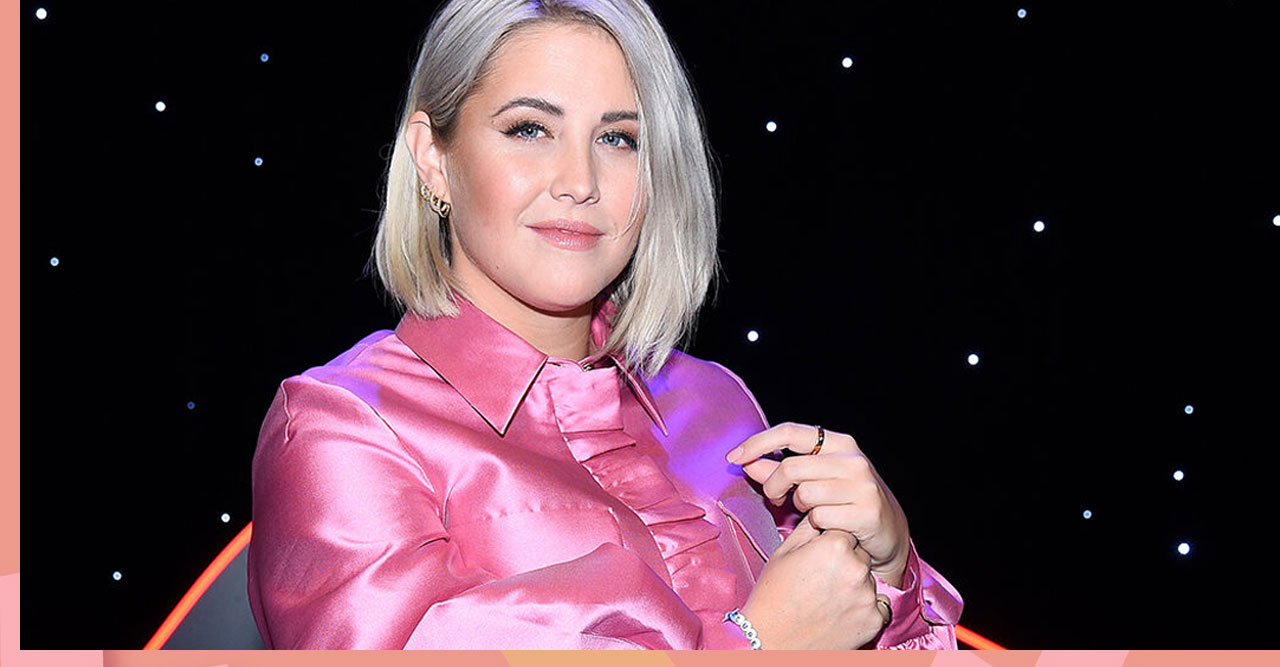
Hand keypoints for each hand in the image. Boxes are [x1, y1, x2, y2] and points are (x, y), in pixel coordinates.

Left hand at [727, 422, 910, 585]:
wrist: (888, 534)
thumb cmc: (844, 502)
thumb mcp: (814, 480)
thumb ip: (778, 471)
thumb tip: (746, 462)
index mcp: (839, 443)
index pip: (790, 431)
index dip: (757, 443)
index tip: (733, 458)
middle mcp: (853, 460)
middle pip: (790, 467)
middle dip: (773, 486)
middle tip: (775, 499)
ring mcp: (862, 485)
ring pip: (804, 494)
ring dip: (799, 508)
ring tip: (812, 513)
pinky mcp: (867, 512)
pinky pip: (819, 518)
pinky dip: (815, 526)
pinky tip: (828, 527)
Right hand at [739, 512, 891, 648]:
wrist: (772, 642)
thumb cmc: (773, 596)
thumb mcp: (784, 552)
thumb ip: (808, 528)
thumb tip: (820, 511)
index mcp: (834, 545)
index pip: (846, 531)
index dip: (832, 543)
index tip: (819, 558)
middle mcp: (856, 568)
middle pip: (861, 554)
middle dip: (847, 562)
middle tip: (822, 580)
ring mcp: (867, 596)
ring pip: (868, 579)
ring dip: (855, 585)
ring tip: (828, 599)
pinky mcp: (874, 620)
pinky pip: (876, 605)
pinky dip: (862, 608)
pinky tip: (839, 613)